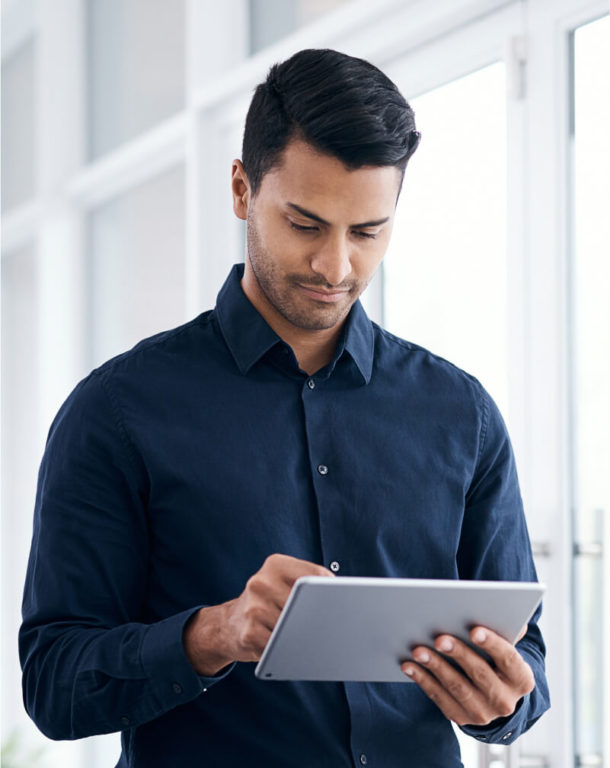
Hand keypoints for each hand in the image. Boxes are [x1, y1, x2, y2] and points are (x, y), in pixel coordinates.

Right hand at [184, 554, 332, 674]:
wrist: (227, 625)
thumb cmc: (266, 604)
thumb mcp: (282, 584)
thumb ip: (307, 583)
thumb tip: (341, 599)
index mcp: (275, 564)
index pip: (315, 575)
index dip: (331, 591)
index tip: (341, 602)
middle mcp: (261, 581)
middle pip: (306, 603)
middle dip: (317, 617)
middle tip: (325, 625)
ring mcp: (253, 607)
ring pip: (296, 627)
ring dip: (301, 636)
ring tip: (293, 634)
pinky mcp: (249, 633)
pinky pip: (282, 646)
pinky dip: (288, 650)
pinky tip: (283, 646)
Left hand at [401, 625, 533, 725]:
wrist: (494, 697)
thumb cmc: (496, 661)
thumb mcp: (506, 648)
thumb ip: (506, 631)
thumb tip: (506, 610)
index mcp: (521, 679)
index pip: (509, 658)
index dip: (492, 643)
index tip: (474, 630)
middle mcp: (505, 701)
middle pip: (480, 674)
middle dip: (458, 654)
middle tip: (438, 638)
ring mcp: (483, 714)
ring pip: (456, 687)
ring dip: (435, 667)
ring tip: (418, 650)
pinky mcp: (461, 718)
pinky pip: (439, 697)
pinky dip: (423, 680)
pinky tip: (409, 665)